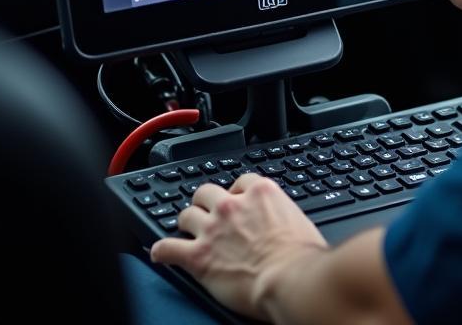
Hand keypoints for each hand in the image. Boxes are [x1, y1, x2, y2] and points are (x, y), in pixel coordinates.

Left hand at [150, 173, 326, 319]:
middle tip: (207, 214)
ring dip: (186, 224)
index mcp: (260, 192)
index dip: (235, 193)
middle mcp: (232, 205)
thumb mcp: (298, 220)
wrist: (290, 280)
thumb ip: (281, 215)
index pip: (240, 182)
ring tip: (187, 232)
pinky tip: (161, 253)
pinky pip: (167, 248)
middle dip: (205, 203)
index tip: (235, 201)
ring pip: (185, 215)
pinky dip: (162, 251)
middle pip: (206, 192)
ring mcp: (213, 229)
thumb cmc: (301, 256)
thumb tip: (281, 224)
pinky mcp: (198, 256)